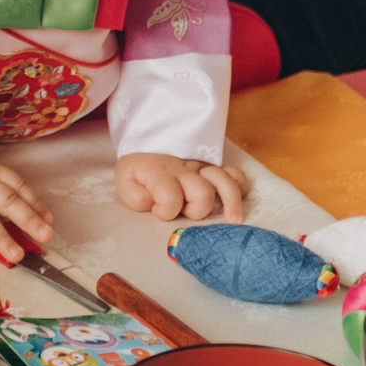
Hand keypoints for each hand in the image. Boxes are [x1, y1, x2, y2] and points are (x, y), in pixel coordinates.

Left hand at [114, 153, 248, 222]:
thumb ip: (136, 197)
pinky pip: (235, 174)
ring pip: (224, 181)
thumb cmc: (139, 170)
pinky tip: (236, 203)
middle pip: (202, 193)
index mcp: (160, 172)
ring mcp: (202, 168)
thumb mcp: (126, 181)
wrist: (147, 145)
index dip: (165, 210)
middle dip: (196, 210)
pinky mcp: (213, 169)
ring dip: (230, 202)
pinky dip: (239, 188)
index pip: (170, 197)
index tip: (157, 210)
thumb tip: (155, 205)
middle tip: (185, 212)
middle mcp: (185, 169)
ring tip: (233, 221)